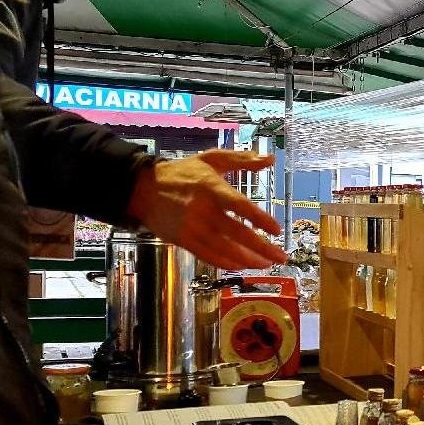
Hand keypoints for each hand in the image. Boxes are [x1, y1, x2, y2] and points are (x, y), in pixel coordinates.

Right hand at [127, 150, 286, 270]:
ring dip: (248, 260)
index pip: (240, 206)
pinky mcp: (184, 241)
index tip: (277, 231)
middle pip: (237, 233)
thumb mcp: (211, 159)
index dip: (260, 219)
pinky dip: (227, 263)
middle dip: (262, 248)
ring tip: (266, 263)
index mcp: (212, 188)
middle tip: (281, 256)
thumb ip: (242, 159)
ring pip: (225, 250)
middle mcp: (203, 210)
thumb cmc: (182, 173)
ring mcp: (192, 228)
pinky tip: (242, 265)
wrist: (142, 190)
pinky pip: (209, 257)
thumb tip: (271, 158)